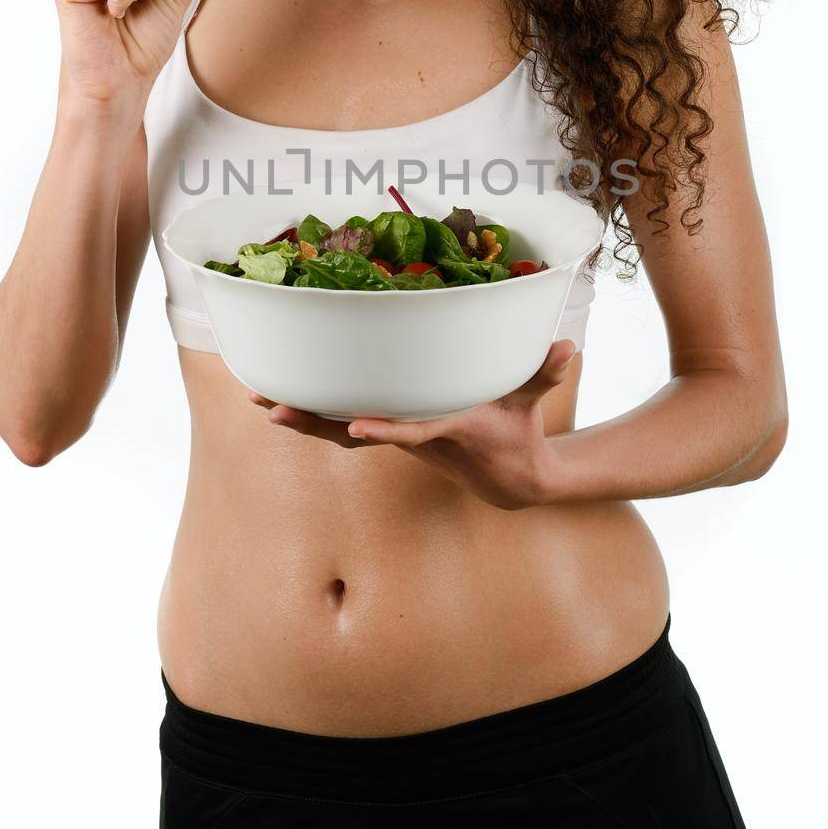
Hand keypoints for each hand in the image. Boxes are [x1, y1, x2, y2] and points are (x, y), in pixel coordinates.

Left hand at [246, 339, 576, 510]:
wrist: (510, 483)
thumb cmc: (520, 435)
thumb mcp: (535, 403)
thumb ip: (547, 373)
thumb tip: (570, 346)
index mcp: (448, 429)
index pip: (413, 430)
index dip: (387, 429)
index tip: (356, 426)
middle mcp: (412, 436)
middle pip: (354, 433)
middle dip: (312, 421)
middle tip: (268, 406)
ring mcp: (396, 438)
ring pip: (339, 431)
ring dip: (300, 416)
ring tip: (257, 399)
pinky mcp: (390, 433)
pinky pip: (344, 424)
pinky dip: (315, 412)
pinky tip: (283, 397)